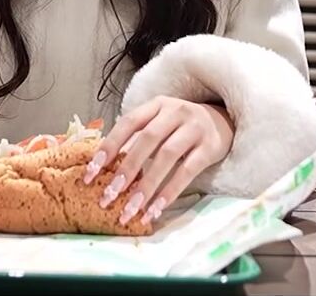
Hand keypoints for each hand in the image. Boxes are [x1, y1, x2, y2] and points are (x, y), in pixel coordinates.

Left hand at [82, 96, 234, 226]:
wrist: (224, 121)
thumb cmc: (182, 126)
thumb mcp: (160, 122)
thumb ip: (136, 138)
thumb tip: (103, 168)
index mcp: (156, 105)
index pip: (128, 123)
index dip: (109, 147)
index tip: (90, 172)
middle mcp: (175, 112)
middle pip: (147, 140)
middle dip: (126, 170)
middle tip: (108, 196)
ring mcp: (194, 128)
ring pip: (167, 157)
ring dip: (146, 186)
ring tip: (130, 209)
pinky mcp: (210, 147)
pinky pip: (187, 172)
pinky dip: (170, 192)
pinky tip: (155, 209)